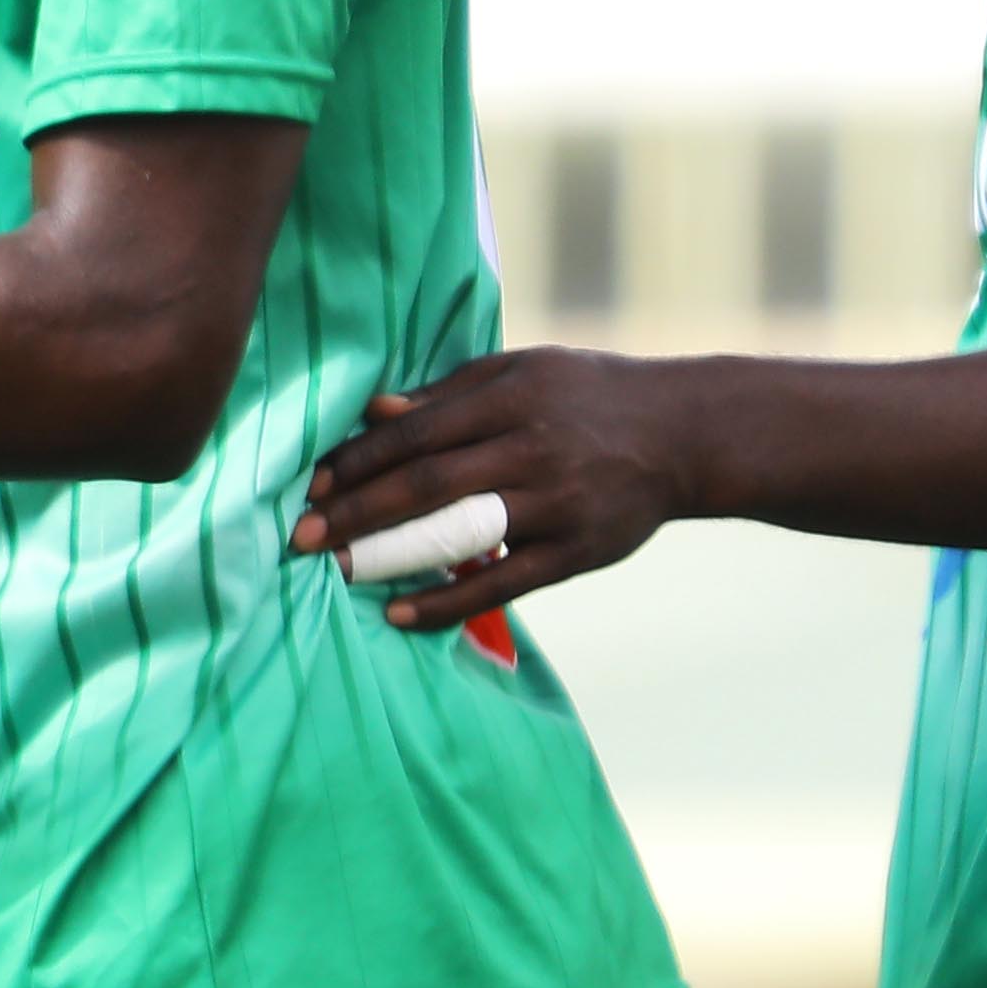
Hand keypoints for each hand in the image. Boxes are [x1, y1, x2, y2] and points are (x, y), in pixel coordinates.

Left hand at [291, 346, 708, 634]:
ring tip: (338, 573)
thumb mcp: (523, 372)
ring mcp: (556, 504)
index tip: (311, 483)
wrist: (685, 435)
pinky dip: (449, 603)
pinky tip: (400, 615)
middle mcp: (530, 449)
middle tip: (301, 536)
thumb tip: (372, 409)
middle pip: (427, 484)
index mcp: (511, 398)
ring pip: (460, 535)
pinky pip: (502, 584)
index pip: (416, 432)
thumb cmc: (587, 395)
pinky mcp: (577, 551)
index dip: (358, 459)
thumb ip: (448, 394)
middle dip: (357, 511)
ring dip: (392, 557)